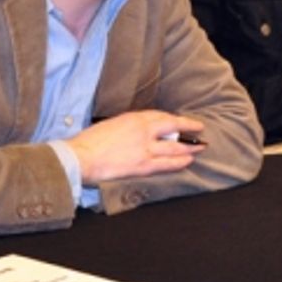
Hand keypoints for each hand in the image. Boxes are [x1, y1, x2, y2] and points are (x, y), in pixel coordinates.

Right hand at [67, 110, 204, 184]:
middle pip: (172, 127)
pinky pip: (167, 164)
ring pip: (174, 146)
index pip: (159, 116)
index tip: (179, 121)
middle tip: (199, 129)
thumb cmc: (90, 141)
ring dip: (189, 147)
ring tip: (200, 147)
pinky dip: (179, 162)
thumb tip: (135, 131)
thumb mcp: (110, 124)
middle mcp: (143, 130)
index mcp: (133, 118)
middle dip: (188, 128)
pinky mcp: (143, 165)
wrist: (82, 157)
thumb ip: (127, 126)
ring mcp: (145, 148)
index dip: (172, 119)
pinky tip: (188, 161)